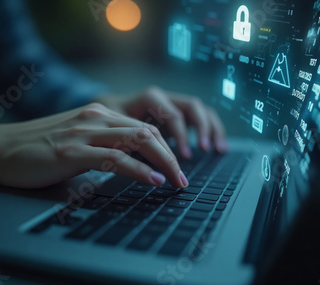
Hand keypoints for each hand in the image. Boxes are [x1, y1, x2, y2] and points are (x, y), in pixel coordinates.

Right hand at [0, 103, 188, 188]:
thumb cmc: (36, 149)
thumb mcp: (76, 141)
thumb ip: (101, 145)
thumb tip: (129, 164)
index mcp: (98, 114)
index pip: (143, 127)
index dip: (165, 147)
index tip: (176, 168)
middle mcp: (95, 117)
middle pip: (147, 132)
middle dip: (172, 156)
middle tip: (183, 178)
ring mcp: (83, 132)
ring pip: (137, 140)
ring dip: (164, 162)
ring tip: (177, 181)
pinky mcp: (72, 152)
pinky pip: (115, 158)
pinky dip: (138, 170)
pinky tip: (152, 181)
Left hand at [94, 86, 226, 158]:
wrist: (101, 115)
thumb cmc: (105, 124)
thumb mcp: (113, 131)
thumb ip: (129, 143)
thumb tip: (141, 167)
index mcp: (149, 98)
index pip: (172, 115)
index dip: (181, 136)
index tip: (183, 157)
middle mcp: (164, 98)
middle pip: (192, 106)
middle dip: (201, 128)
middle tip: (204, 150)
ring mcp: (172, 105)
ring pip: (201, 110)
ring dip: (211, 128)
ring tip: (218, 150)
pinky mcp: (177, 115)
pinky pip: (201, 118)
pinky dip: (211, 130)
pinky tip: (218, 149)